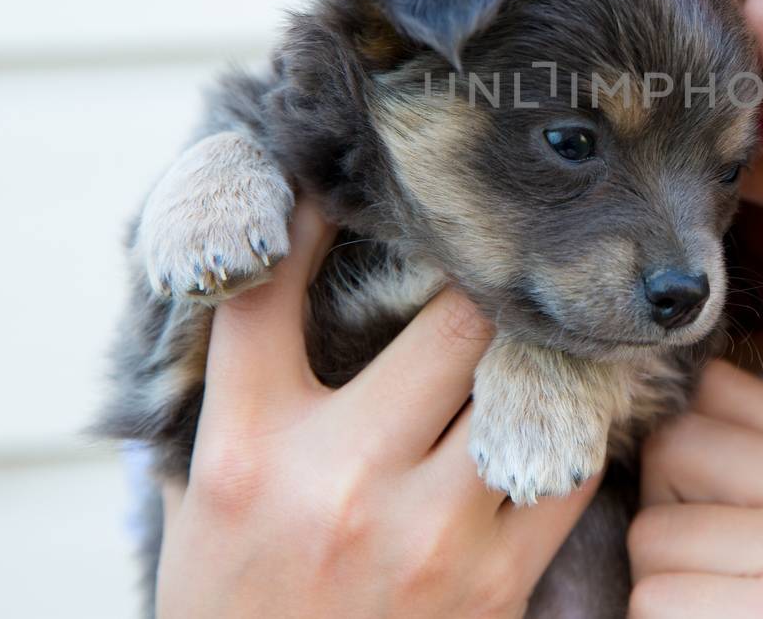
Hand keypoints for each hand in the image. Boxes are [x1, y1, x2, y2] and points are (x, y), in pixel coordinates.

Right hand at [153, 193, 602, 618]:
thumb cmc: (234, 604)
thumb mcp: (197, 501)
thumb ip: (233, 398)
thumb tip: (264, 271)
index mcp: (244, 452)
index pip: (266, 297)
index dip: (310, 220)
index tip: (343, 186)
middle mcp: (337, 479)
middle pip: (452, 321)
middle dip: (478, 281)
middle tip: (496, 252)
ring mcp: (426, 532)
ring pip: (522, 382)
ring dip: (533, 348)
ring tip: (542, 319)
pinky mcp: (494, 580)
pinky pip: (565, 465)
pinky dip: (565, 427)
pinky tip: (553, 410)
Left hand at [627, 359, 762, 617]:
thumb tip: (666, 398)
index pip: (718, 388)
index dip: (690, 442)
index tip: (711, 497)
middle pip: (674, 448)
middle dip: (669, 510)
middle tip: (720, 571)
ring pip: (651, 534)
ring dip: (662, 585)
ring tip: (727, 614)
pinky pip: (651, 602)